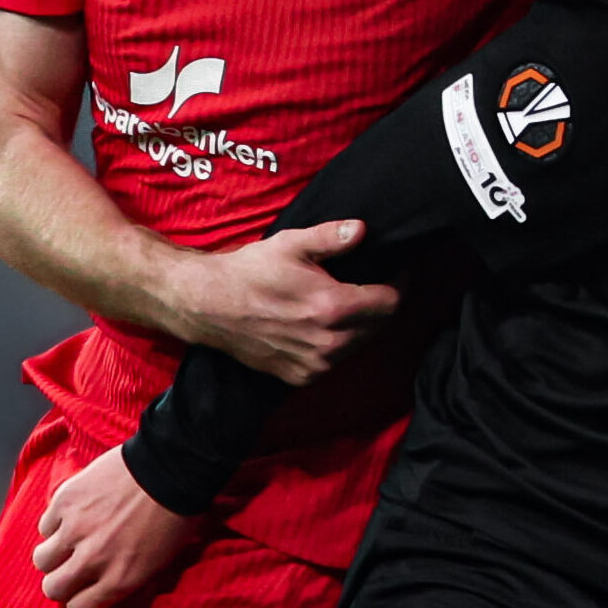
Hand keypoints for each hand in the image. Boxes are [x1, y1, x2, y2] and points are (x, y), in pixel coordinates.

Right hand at [33, 447, 196, 607]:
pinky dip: (55, 524)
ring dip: (53, 555)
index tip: (82, 590)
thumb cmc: (174, 516)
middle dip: (59, 583)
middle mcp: (93, 560)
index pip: (78, 607)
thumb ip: (124, 579)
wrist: (172, 470)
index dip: (78, 599)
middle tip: (68, 570)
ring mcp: (75, 530)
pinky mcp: (65, 502)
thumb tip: (101, 587)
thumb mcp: (157, 562)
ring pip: (42, 560)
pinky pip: (45, 526)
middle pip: (52, 588)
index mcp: (119, 580)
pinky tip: (72, 516)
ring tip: (66, 543)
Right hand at [167, 220, 398, 384]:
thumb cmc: (249, 271)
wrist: (209, 306)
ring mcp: (316, 365)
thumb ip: (332, 238)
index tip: (395, 272)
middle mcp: (331, 343)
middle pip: (380, 326)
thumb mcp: (291, 244)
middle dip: (380, 305)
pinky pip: (335, 362)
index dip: (398, 284)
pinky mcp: (301, 377)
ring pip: (359, 345)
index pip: (392, 303)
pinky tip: (320, 326)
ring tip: (344, 304)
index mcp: (334, 307)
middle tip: (369, 285)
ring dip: (360, 326)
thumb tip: (362, 230)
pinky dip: (336, 345)